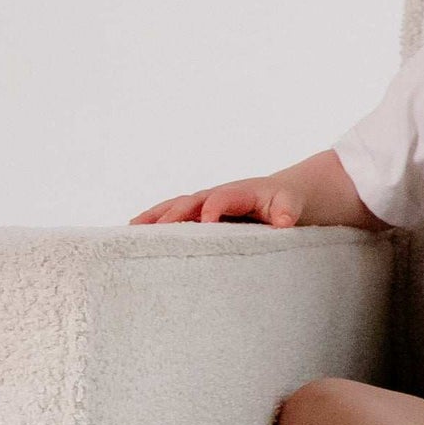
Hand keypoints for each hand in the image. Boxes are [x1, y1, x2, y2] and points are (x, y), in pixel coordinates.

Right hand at [132, 177, 306, 227]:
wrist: (278, 195)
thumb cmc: (284, 202)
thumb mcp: (290, 204)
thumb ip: (286, 211)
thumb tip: (283, 222)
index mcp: (237, 193)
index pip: (220, 199)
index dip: (211, 210)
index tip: (205, 223)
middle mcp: (214, 196)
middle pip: (189, 202)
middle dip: (173, 215)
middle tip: (156, 232)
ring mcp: (202, 204)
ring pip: (174, 207)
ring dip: (154, 217)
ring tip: (132, 230)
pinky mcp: (197, 215)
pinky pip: (172, 216)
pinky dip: (153, 221)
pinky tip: (134, 231)